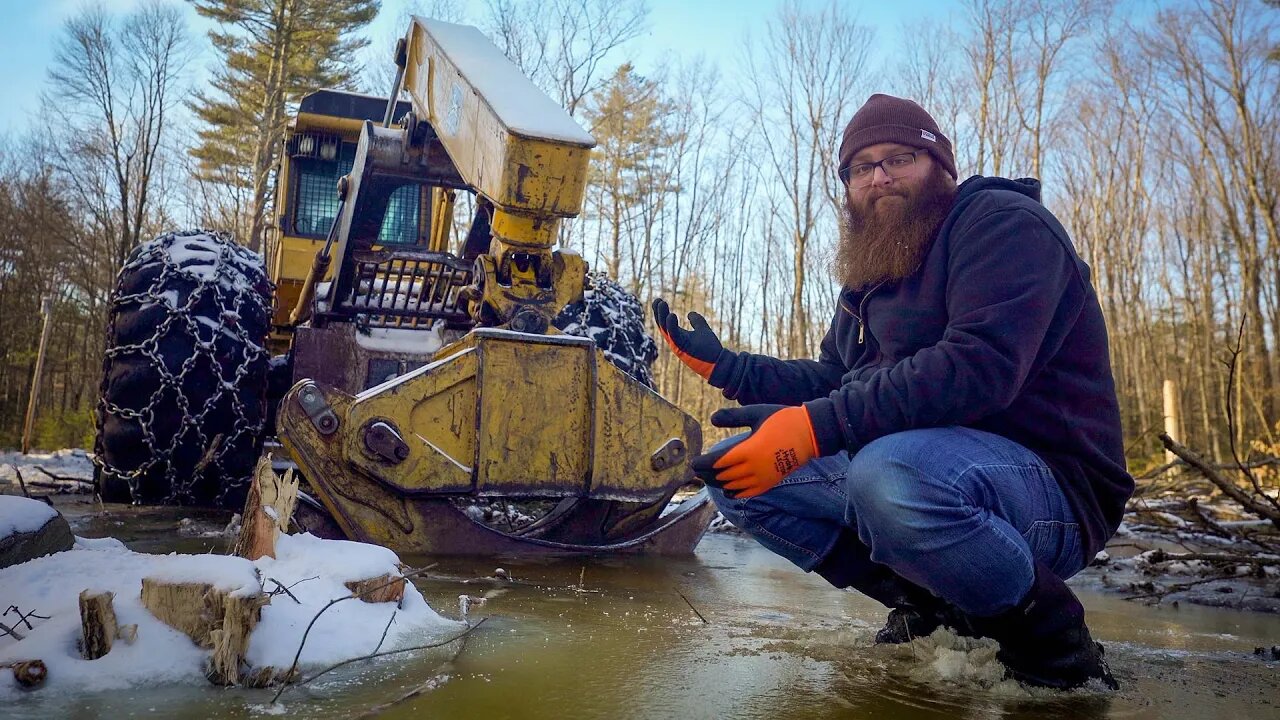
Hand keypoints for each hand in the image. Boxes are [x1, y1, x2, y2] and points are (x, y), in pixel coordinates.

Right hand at [651, 298, 723, 379]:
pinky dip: (671, 326)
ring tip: (661, 302)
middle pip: (662, 326)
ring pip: (665, 329)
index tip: (659, 300)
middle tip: (657, 300)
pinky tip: (671, 315)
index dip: (661, 312)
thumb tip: (690, 313)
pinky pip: (674, 336)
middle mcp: (675, 341)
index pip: (666, 323)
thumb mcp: (702, 330)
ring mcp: (677, 346)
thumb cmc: (709, 349)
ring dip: (662, 316)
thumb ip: (696, 321)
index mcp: (678, 337)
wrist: (718, 362)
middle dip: (658, 313)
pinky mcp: (683, 349)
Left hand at [690, 404, 818, 498]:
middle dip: (706, 474)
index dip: (701, 464)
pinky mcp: (769, 483)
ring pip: (731, 487)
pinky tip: (727, 488)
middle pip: (721, 477)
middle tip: (697, 469)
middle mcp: (753, 468)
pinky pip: (746, 494)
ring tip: (709, 477)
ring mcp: (762, 478)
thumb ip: (732, 417)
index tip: (693, 462)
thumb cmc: (782, 420)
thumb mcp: (756, 413)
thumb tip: (712, 419)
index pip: (716, 463)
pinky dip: (734, 492)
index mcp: (747, 450)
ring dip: (718, 483)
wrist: (810, 434)